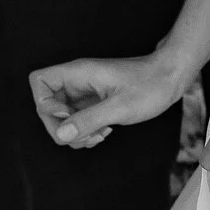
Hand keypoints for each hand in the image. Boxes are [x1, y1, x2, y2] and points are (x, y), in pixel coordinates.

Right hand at [29, 54, 189, 147]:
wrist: (170, 78)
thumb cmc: (149, 85)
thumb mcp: (119, 107)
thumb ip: (88, 120)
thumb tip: (60, 135)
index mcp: (78, 73)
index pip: (40, 82)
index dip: (44, 103)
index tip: (67, 116)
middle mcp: (77, 81)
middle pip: (47, 104)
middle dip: (61, 127)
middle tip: (84, 136)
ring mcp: (85, 92)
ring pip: (63, 116)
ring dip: (75, 132)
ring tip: (99, 136)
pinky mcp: (94, 102)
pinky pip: (78, 120)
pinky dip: (86, 132)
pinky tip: (104, 133)